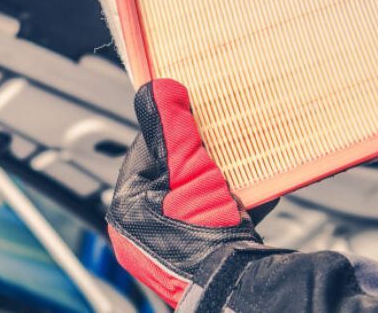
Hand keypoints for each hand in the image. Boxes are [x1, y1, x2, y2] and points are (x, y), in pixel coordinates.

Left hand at [107, 79, 284, 307]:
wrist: (238, 287)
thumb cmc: (206, 238)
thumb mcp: (189, 171)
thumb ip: (173, 129)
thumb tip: (158, 89)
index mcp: (126, 207)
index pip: (145, 149)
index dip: (173, 127)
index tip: (193, 110)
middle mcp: (141, 228)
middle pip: (172, 171)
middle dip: (200, 154)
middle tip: (219, 141)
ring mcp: (169, 244)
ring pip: (194, 193)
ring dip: (219, 177)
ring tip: (237, 168)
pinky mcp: (197, 253)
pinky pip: (212, 217)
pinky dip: (231, 202)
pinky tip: (251, 194)